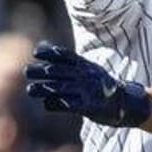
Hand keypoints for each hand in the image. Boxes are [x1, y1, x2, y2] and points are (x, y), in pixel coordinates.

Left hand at [26, 42, 151, 127]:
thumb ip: (67, 61)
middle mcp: (85, 75)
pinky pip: (67, 104)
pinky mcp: (89, 106)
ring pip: (59, 87)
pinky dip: (55, 103)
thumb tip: (42, 46)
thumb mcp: (88, 68)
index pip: (65, 55)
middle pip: (58, 71)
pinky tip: (47, 103)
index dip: (50, 53)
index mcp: (85, 65)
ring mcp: (87, 90)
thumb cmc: (100, 86)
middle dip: (41, 71)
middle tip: (27, 72)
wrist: (125, 103)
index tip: (36, 53)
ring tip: (30, 90)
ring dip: (43, 89)